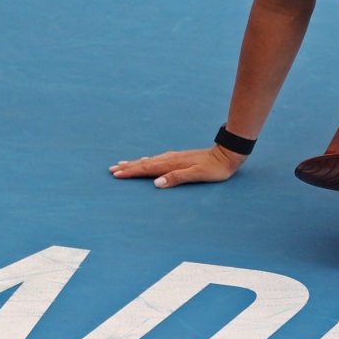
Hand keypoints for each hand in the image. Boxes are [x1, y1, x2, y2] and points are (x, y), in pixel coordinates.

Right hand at [109, 145, 244, 187]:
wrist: (227, 155)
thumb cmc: (215, 168)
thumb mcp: (198, 175)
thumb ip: (177, 178)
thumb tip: (157, 183)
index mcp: (172, 164)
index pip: (147, 168)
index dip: (131, 172)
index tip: (116, 174)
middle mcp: (170, 159)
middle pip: (145, 163)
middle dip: (128, 167)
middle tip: (112, 170)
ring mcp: (174, 157)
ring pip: (149, 160)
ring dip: (135, 163)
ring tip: (122, 164)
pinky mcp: (179, 158)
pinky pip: (157, 159)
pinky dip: (147, 160)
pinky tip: (146, 160)